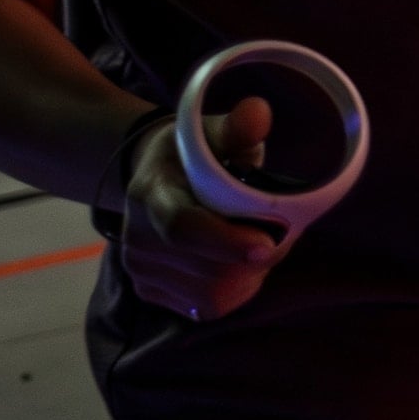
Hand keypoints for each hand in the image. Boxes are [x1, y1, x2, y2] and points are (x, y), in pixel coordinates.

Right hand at [120, 99, 287, 322]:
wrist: (154, 175)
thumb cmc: (194, 152)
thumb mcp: (212, 132)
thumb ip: (236, 127)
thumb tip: (258, 112)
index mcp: (151, 193)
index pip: (183, 227)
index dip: (226, 241)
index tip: (268, 244)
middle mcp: (138, 238)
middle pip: (205, 270)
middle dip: (254, 259)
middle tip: (280, 235)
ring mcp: (140, 269)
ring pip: (209, 296)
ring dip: (248, 277)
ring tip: (259, 247)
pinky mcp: (150, 291)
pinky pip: (204, 307)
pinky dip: (234, 291)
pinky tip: (238, 265)